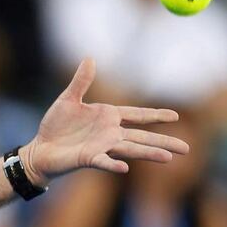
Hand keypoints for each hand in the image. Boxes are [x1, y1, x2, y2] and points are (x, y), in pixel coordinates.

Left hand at [21, 58, 189, 184]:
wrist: (40, 148)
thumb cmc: (55, 126)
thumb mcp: (68, 99)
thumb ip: (81, 81)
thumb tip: (89, 58)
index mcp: (108, 117)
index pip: (137, 115)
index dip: (155, 115)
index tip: (176, 116)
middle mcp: (109, 133)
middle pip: (142, 136)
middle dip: (164, 141)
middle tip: (187, 148)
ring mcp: (101, 147)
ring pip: (130, 149)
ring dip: (148, 152)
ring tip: (168, 157)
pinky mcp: (88, 158)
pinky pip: (103, 161)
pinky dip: (113, 164)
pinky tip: (125, 168)